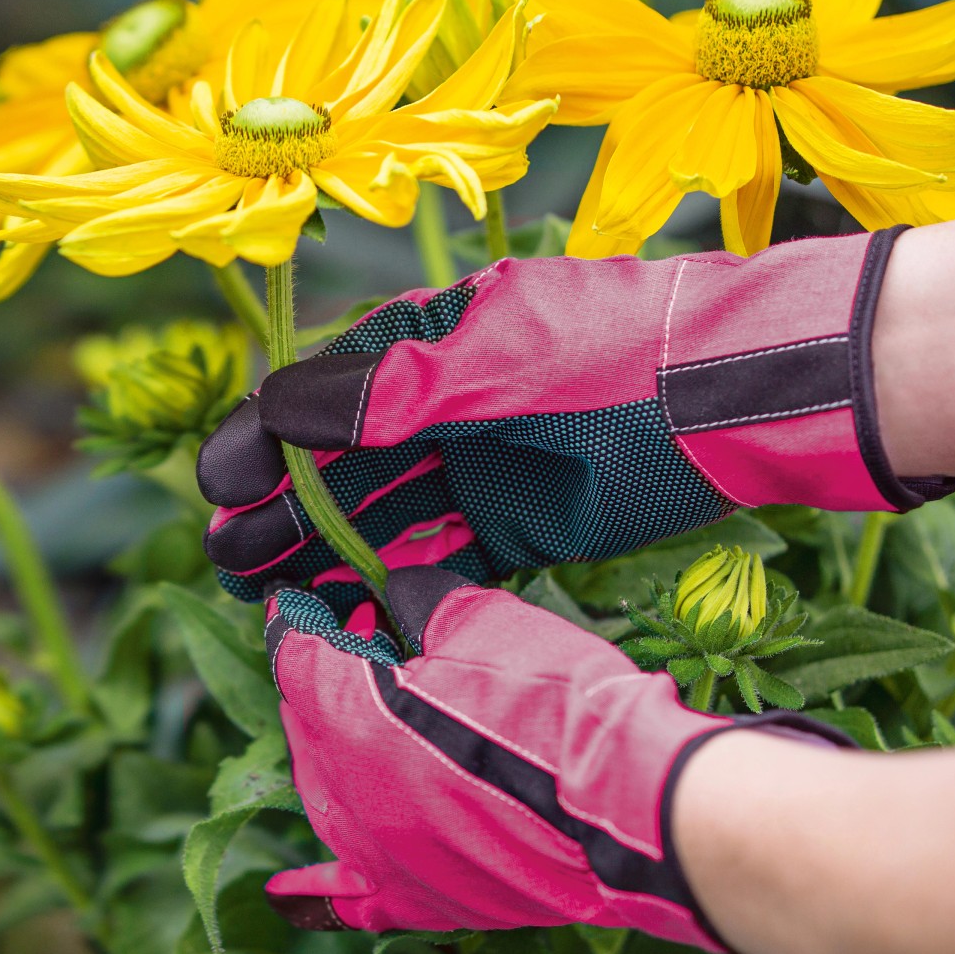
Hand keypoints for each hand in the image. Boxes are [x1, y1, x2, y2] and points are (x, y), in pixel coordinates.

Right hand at [197, 230, 954, 606]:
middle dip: (283, 507)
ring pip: (381, 516)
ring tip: (268, 591)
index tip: (219, 488)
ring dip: (326, 551)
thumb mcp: (499, 359)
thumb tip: (281, 401)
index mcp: (432, 342)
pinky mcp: (521, 525)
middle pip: (341, 462)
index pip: (324, 391)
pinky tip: (354, 611)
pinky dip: (395, 584)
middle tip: (231, 558)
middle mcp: (445, 405)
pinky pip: (438, 558)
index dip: (266, 439)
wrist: (735, 400)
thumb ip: (393, 388)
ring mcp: (482, 468)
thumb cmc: (616, 356)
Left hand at [260, 566, 852, 948]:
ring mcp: (379, 853)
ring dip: (335, 752)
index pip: (296, 654)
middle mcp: (346, 792)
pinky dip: (315, 893)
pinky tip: (288, 898)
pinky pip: (348, 900)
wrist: (630, 798)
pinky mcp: (423, 898)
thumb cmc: (559, 703)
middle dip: (327, 678)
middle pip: (306, 721)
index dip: (306, 618)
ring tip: (376, 721)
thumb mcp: (483, 618)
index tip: (316, 598)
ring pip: (325, 794)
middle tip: (368, 644)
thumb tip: (394, 594)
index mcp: (351, 715)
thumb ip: (419, 602)